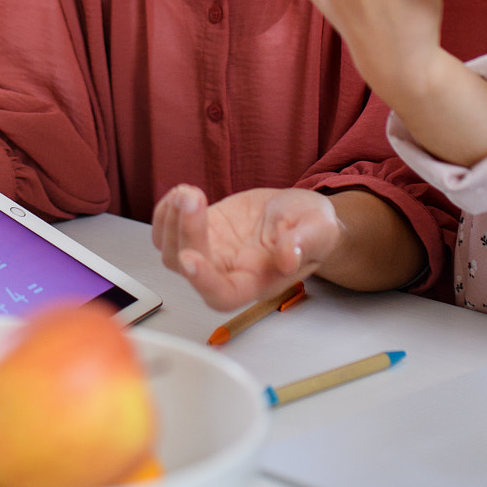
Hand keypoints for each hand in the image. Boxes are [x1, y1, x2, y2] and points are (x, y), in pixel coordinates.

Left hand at [153, 184, 339, 312]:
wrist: (300, 215)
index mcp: (256, 282)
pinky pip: (168, 230)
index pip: (222, 295)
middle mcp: (226, 272)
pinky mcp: (202, 230)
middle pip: (188, 268)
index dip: (203, 282)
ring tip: (188, 192)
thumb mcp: (320, 230)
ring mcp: (210, 252)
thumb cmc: (312, 229)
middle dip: (185, 232)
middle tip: (193, 197)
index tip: (191, 257)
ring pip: (170, 251)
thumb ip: (305, 243)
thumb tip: (288, 257)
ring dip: (170, 221)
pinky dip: (166, 212)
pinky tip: (181, 193)